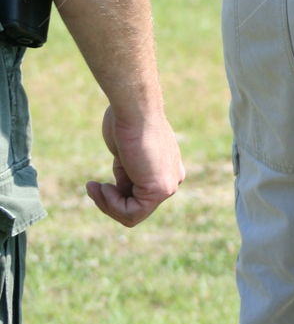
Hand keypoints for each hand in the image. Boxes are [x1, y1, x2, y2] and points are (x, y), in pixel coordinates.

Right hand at [86, 105, 184, 226]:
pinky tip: (103, 188)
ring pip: (133, 215)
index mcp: (166, 170)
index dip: (115, 195)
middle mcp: (172, 179)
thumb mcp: (126, 154)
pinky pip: (132, 213)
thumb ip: (129, 171)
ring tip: (95, 187)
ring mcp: (168, 186)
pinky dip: (111, 205)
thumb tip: (124, 189)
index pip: (139, 197)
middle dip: (110, 201)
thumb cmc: (127, 122)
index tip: (97, 184)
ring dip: (107, 204)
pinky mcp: (160, 189)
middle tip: (92, 187)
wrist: (134, 108)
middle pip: (136, 208)